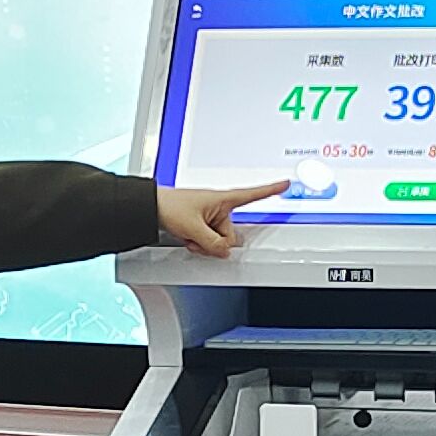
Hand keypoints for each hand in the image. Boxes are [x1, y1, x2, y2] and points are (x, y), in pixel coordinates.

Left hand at [158, 181, 289, 256]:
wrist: (149, 207)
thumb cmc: (169, 206)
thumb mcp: (193, 229)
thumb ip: (212, 243)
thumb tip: (225, 251)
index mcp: (222, 200)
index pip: (252, 195)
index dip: (270, 190)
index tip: (286, 184)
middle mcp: (219, 208)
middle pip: (231, 235)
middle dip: (216, 241)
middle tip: (197, 236)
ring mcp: (210, 217)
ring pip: (219, 241)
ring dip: (204, 243)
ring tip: (188, 235)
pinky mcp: (202, 224)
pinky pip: (208, 241)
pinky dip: (199, 243)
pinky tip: (187, 237)